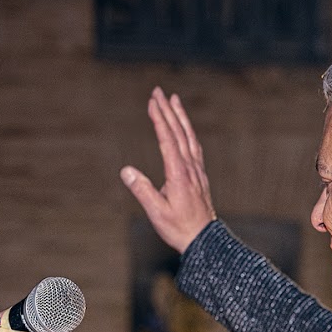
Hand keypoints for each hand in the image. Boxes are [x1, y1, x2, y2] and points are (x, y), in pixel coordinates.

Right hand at [120, 87, 215, 252]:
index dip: (160, 119)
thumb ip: (142, 190)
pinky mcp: (200, 176)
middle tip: (158, 91)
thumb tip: (126, 170)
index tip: (153, 102)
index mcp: (179, 174)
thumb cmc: (179, 228)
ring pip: (189, 137)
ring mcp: (197, 171)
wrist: (205, 240)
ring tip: (174, 100)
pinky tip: (185, 128)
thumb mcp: (157, 212)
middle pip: (179, 133)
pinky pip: (194, 147)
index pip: (168, 139)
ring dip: (180, 117)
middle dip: (168, 110)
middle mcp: (190, 168)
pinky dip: (188, 132)